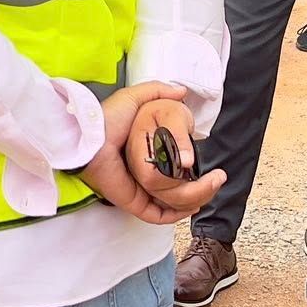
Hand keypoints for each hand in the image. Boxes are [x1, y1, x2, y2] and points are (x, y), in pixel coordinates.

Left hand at [78, 82, 215, 225]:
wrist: (90, 138)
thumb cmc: (106, 119)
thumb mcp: (133, 98)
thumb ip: (156, 91)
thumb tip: (181, 91)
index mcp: (145, 154)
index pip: (174, 168)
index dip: (193, 169)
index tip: (209, 166)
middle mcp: (144, 174)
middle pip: (178, 188)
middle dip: (200, 188)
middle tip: (216, 180)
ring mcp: (139, 190)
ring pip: (174, 203)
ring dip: (195, 198)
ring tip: (211, 186)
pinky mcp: (134, 202)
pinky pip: (159, 215)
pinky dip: (176, 213)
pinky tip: (192, 203)